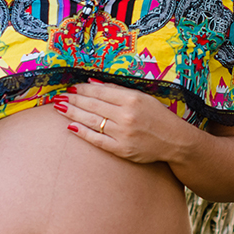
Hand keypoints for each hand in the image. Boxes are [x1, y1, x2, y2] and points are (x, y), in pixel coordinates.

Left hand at [53, 80, 189, 163]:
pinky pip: (97, 140)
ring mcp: (123, 134)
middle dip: (74, 100)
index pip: (100, 92)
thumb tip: (92, 83)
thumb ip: (117, 91)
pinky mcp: (121, 149)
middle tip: (59, 97)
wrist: (174, 141)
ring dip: (73, 114)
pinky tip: (71, 127)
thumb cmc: (158, 116)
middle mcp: (126, 116)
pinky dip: (83, 133)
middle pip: (93, 106)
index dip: (82, 90)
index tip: (71, 88)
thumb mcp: (142, 97)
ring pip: (91, 121)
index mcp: (131, 99)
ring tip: (60, 108)